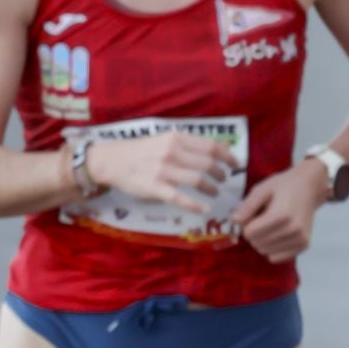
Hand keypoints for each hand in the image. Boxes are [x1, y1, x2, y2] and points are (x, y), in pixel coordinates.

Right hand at [86, 132, 238, 216]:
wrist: (112, 160)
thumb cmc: (141, 150)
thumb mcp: (164, 138)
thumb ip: (186, 144)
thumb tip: (213, 151)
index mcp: (177, 138)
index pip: (211, 146)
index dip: (228, 156)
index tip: (236, 164)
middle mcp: (172, 152)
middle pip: (208, 163)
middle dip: (221, 173)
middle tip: (224, 179)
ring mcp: (164, 171)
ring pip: (198, 180)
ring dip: (211, 188)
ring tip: (215, 192)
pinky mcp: (155, 188)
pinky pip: (180, 198)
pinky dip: (195, 205)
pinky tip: (204, 209)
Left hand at [234, 159, 323, 261]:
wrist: (309, 187)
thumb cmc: (283, 186)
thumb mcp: (262, 189)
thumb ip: (247, 206)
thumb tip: (234, 221)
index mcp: (281, 215)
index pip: (250, 233)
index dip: (246, 224)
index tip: (254, 214)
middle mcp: (293, 230)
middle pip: (256, 243)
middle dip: (254, 233)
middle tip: (262, 218)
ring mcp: (300, 239)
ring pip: (265, 252)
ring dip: (262, 241)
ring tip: (271, 225)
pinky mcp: (304, 245)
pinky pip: (276, 258)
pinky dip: (272, 248)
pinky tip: (277, 235)